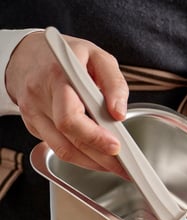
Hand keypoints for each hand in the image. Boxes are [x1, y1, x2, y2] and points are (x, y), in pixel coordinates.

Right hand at [5, 31, 128, 176]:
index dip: (94, 136)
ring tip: (113, 166)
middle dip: (100, 158)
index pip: (70, 117)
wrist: (29, 53)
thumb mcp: (99, 57)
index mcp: (58, 78)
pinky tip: (95, 155)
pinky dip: (79, 155)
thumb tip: (119, 113)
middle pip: (68, 140)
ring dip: (90, 163)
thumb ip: (114, 83)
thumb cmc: (68, 55)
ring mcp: (33, 113)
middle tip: (124, 166)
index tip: (115, 146)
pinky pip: (57, 147)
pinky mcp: (33, 124)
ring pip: (62, 150)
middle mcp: (40, 97)